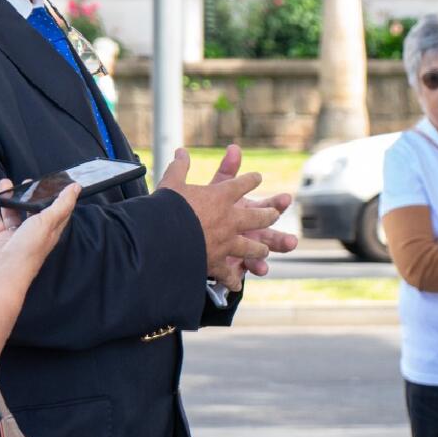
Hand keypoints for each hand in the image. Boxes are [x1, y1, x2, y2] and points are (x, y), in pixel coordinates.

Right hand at [0, 178, 79, 287]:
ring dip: (9, 198)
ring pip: (13, 213)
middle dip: (30, 196)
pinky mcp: (1, 240)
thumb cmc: (29, 248)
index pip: (59, 210)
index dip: (58, 196)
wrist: (4, 272)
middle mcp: (35, 233)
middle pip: (33, 210)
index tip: (54, 182)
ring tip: (4, 183)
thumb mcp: (48, 221)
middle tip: (25, 182)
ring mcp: (17, 236)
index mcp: (51, 229)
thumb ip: (62, 204)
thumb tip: (76, 188)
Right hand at [157, 148, 283, 289]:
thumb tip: (181, 151)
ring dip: (260, 249)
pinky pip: (228, 273)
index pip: (241, 185)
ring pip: (252, 246)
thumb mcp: (172, 182)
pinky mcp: (218, 262)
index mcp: (221, 196)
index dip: (251, 180)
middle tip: (275, 214)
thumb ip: (180, 167)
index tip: (257, 178)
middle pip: (258, 216)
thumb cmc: (167, 207)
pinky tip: (237, 285)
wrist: (162, 238)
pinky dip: (232, 280)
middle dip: (269, 214)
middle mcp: (231, 219)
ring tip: (265, 251)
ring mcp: (228, 242)